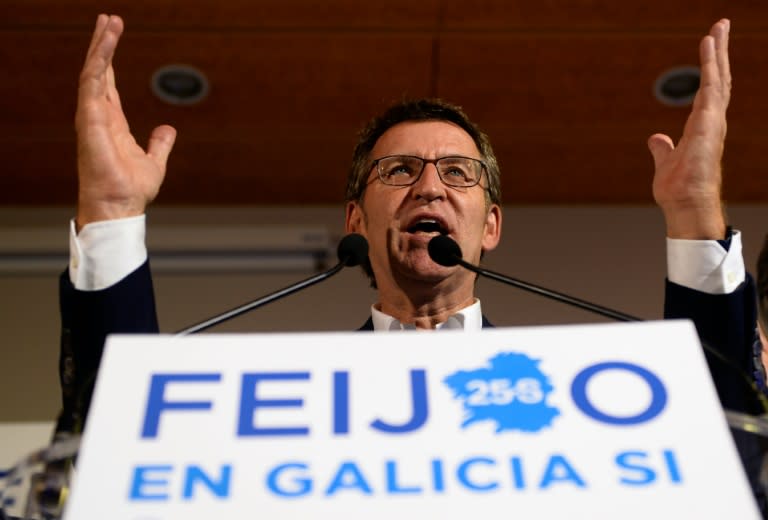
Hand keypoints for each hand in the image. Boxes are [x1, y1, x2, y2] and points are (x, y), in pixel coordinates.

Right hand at [75, 14, 175, 229]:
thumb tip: (168, 129)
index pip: (108, 84)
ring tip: (108, 21)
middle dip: (102, 45)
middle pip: (98, 72)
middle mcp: (98, 116)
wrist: (120, 206)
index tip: (112, 36)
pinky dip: (100, 60)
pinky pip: (93, 82)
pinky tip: (106, 42)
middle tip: (108, 19)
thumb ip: (160, 144)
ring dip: (100, 46)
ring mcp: (92, 116)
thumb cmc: (131, 190)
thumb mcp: (154, 162)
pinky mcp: (90, 118)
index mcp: (111, 123)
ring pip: (93, 72)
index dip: (110, 60)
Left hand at [649, 19, 729, 239]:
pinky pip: (712, 87)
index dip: (712, 68)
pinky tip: (709, 47)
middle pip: (720, 78)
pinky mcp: (709, 123)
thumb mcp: (666, 161)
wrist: (685, 203)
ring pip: (718, 77)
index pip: (710, 90)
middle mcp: (712, 120)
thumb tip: (656, 138)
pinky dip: (711, 65)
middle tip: (722, 25)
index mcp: (703, 126)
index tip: (712, 46)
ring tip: (718, 27)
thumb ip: (662, 148)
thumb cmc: (679, 188)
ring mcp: (713, 121)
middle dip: (720, 51)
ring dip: (718, 51)